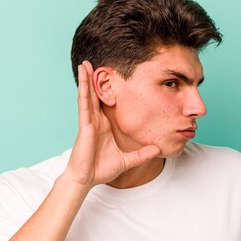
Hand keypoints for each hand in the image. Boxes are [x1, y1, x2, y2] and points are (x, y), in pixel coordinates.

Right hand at [62, 61, 160, 187]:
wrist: (87, 179)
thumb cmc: (102, 169)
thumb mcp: (128, 159)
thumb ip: (142, 154)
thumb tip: (157, 149)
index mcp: (104, 125)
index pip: (107, 103)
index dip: (109, 89)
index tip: (114, 75)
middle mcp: (96, 120)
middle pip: (96, 95)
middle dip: (95, 78)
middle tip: (96, 61)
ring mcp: (89, 121)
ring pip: (88, 96)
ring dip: (86, 79)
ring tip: (85, 63)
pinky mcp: (85, 125)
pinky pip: (85, 105)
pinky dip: (83, 90)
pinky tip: (83, 77)